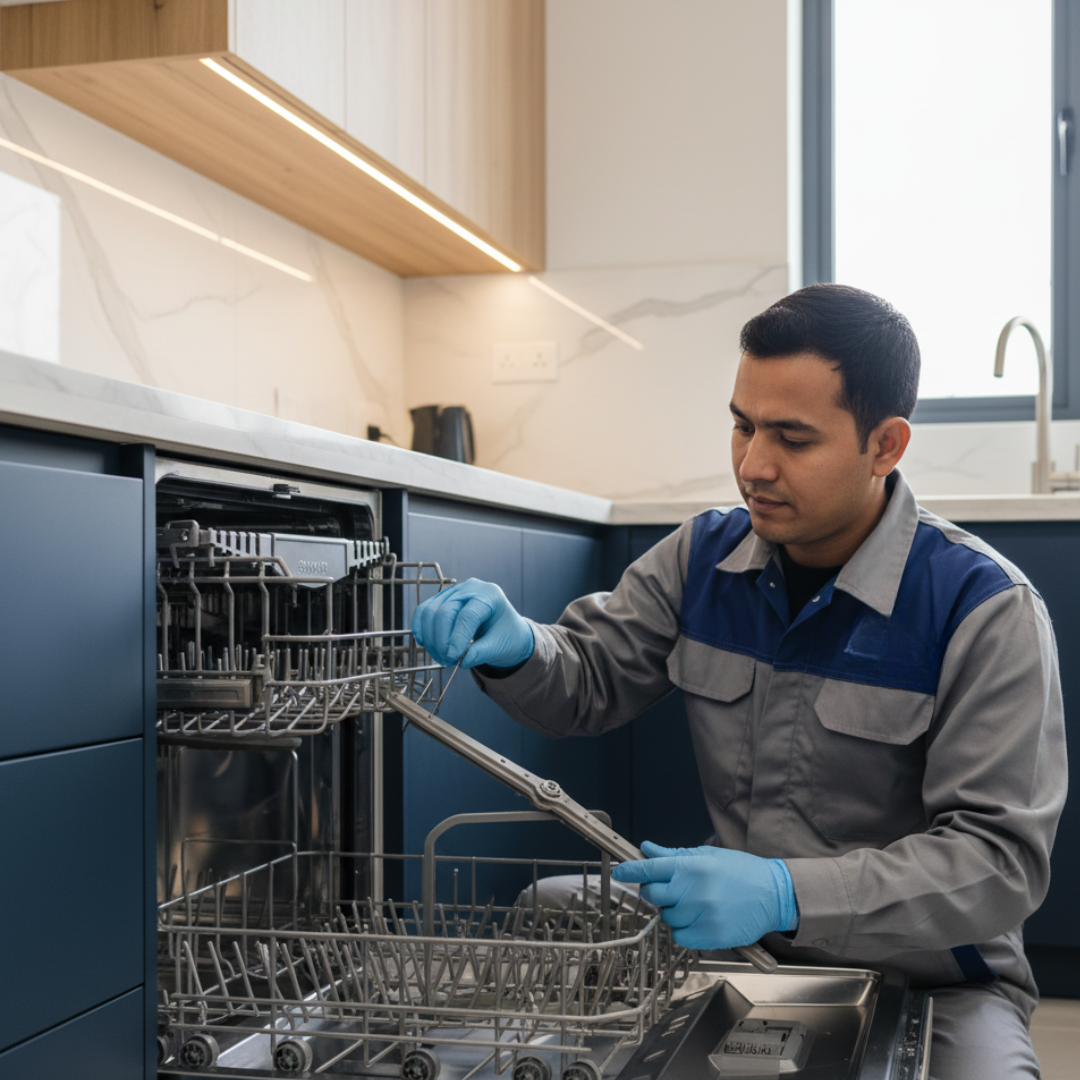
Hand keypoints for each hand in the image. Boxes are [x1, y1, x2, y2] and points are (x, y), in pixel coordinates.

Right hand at [411, 578, 533, 669]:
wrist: (505, 630)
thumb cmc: (506, 635)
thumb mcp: (499, 647)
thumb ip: (480, 653)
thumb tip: (461, 661)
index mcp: (490, 596)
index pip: (467, 615)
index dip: (457, 638)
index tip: (453, 658)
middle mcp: (470, 588)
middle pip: (445, 611)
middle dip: (441, 640)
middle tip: (446, 661)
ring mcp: (454, 592)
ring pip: (430, 611)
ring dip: (431, 638)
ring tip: (441, 657)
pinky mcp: (442, 599)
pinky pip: (424, 611)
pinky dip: (421, 629)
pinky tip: (426, 644)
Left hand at [611, 841, 797, 949]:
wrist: (773, 895)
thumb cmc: (741, 872)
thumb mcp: (707, 855)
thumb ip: (673, 855)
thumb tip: (647, 849)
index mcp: (692, 867)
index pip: (650, 868)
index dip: (630, 870)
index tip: (619, 871)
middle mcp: (694, 891)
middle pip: (653, 894)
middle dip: (657, 891)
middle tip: (673, 888)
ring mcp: (702, 916)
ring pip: (667, 918)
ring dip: (674, 912)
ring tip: (695, 903)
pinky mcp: (711, 937)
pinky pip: (681, 937)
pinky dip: (685, 930)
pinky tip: (700, 919)